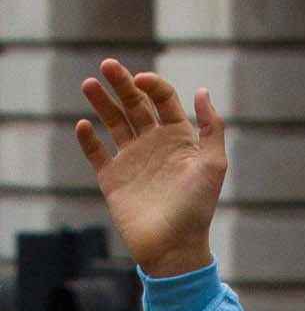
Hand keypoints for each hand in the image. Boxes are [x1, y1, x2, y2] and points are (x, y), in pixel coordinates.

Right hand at [74, 59, 223, 277]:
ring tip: (88, 83)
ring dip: (101, 102)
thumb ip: (211, 127)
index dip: (152, 86)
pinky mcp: (113, 179)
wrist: (174, 245)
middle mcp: (155, 145)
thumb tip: (202, 91)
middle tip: (107, 65)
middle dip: (121, 84)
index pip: (163, 101)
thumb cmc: (198, 206)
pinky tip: (84, 125)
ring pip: (113, 123)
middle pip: (135, 105)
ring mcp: (132, 160)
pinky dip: (88, 139)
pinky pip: (96, 153)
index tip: (140, 80)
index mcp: (180, 139)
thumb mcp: (214, 164)